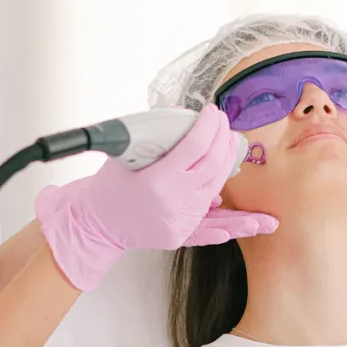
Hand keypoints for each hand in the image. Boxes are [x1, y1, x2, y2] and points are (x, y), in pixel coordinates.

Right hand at [35, 106, 277, 290]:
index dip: (209, 125)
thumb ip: (155, 133)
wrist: (95, 223)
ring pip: (216, 191)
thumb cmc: (108, 186)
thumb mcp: (124, 153)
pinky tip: (250, 222)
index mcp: (158, 178)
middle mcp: (173, 200)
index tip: (213, 112)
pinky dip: (229, 222)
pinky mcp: (179, 234)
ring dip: (230, 171)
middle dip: (223, 141)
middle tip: (224, 125)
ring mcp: (179, 220)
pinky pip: (210, 226)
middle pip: (212, 166)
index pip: (196, 145)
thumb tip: (181, 112)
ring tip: (242, 155)